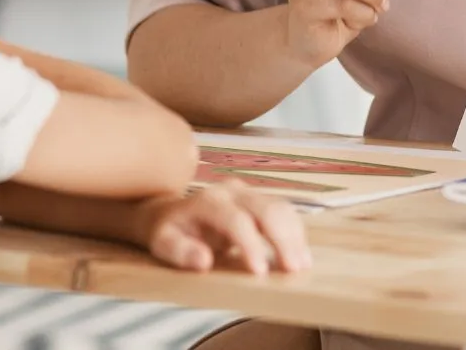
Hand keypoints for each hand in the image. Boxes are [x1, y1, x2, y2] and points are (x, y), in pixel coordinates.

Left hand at [134, 180, 311, 274]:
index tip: (260, 272)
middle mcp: (232, 192)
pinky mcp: (259, 199)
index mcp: (208, 202)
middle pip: (266, 209)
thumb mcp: (163, 243)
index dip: (250, 245)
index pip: (236, 220)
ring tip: (302, 264)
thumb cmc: (169, 231)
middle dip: (283, 239)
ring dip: (295, 236)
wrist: (170, 211)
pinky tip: (301, 253)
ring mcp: (248, 193)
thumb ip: (180, 252)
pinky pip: (284, 211)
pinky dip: (296, 232)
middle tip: (293, 269)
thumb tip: (203, 261)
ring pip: (281, 207)